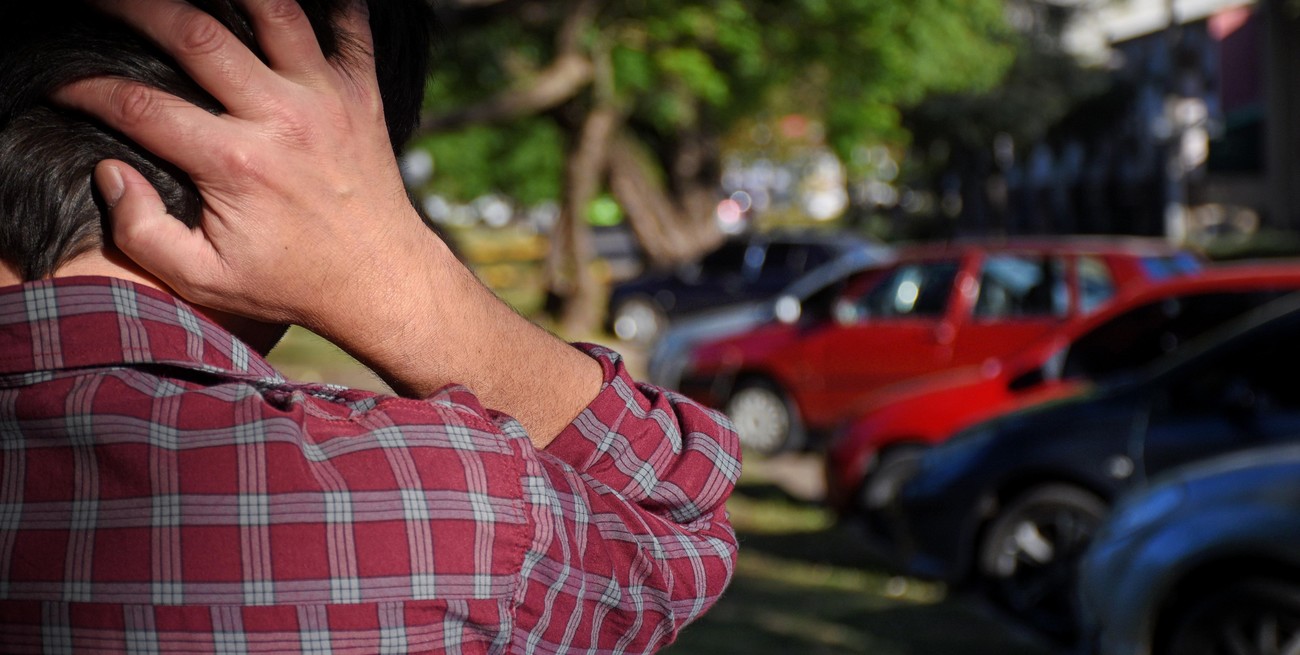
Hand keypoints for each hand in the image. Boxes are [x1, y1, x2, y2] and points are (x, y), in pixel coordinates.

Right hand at [55, 0, 433, 332]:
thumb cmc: (291, 283)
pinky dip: (327, 5)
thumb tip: (107, 173)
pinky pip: (350, 25)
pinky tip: (282, 6)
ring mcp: (326, 99)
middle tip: (98, 4)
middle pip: (194, 34)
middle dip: (133, 8)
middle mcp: (281, 119)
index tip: (63, 86)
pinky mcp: (363, 93)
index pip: (139, 105)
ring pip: (274, 10)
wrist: (382, 281)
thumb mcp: (206, 281)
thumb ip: (143, 232)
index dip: (86, 90)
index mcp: (235, 164)